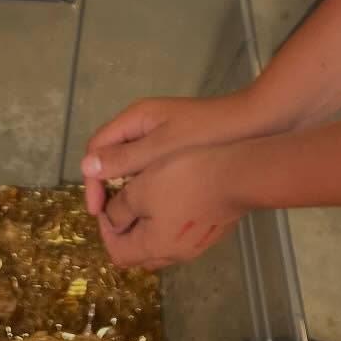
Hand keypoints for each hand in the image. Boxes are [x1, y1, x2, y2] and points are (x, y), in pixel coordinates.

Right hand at [80, 91, 262, 213]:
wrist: (254, 125)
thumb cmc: (206, 134)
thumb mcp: (162, 148)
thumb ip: (126, 158)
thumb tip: (87, 167)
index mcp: (135, 119)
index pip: (98, 147)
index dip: (93, 180)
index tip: (97, 210)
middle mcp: (143, 126)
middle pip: (112, 157)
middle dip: (107, 188)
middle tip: (111, 221)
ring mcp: (160, 136)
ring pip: (131, 165)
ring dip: (126, 190)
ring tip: (129, 220)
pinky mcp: (175, 148)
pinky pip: (149, 169)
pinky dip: (145, 188)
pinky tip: (153, 209)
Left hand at [97, 145, 241, 270]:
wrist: (235, 173)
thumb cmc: (182, 179)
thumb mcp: (140, 189)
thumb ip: (119, 209)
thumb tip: (110, 220)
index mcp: (155, 248)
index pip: (118, 254)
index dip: (104, 231)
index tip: (104, 205)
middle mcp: (177, 254)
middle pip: (140, 254)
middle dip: (125, 232)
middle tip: (121, 204)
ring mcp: (198, 245)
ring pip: (162, 245)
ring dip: (148, 228)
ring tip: (145, 199)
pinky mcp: (213, 231)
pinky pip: (181, 234)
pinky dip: (169, 222)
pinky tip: (173, 198)